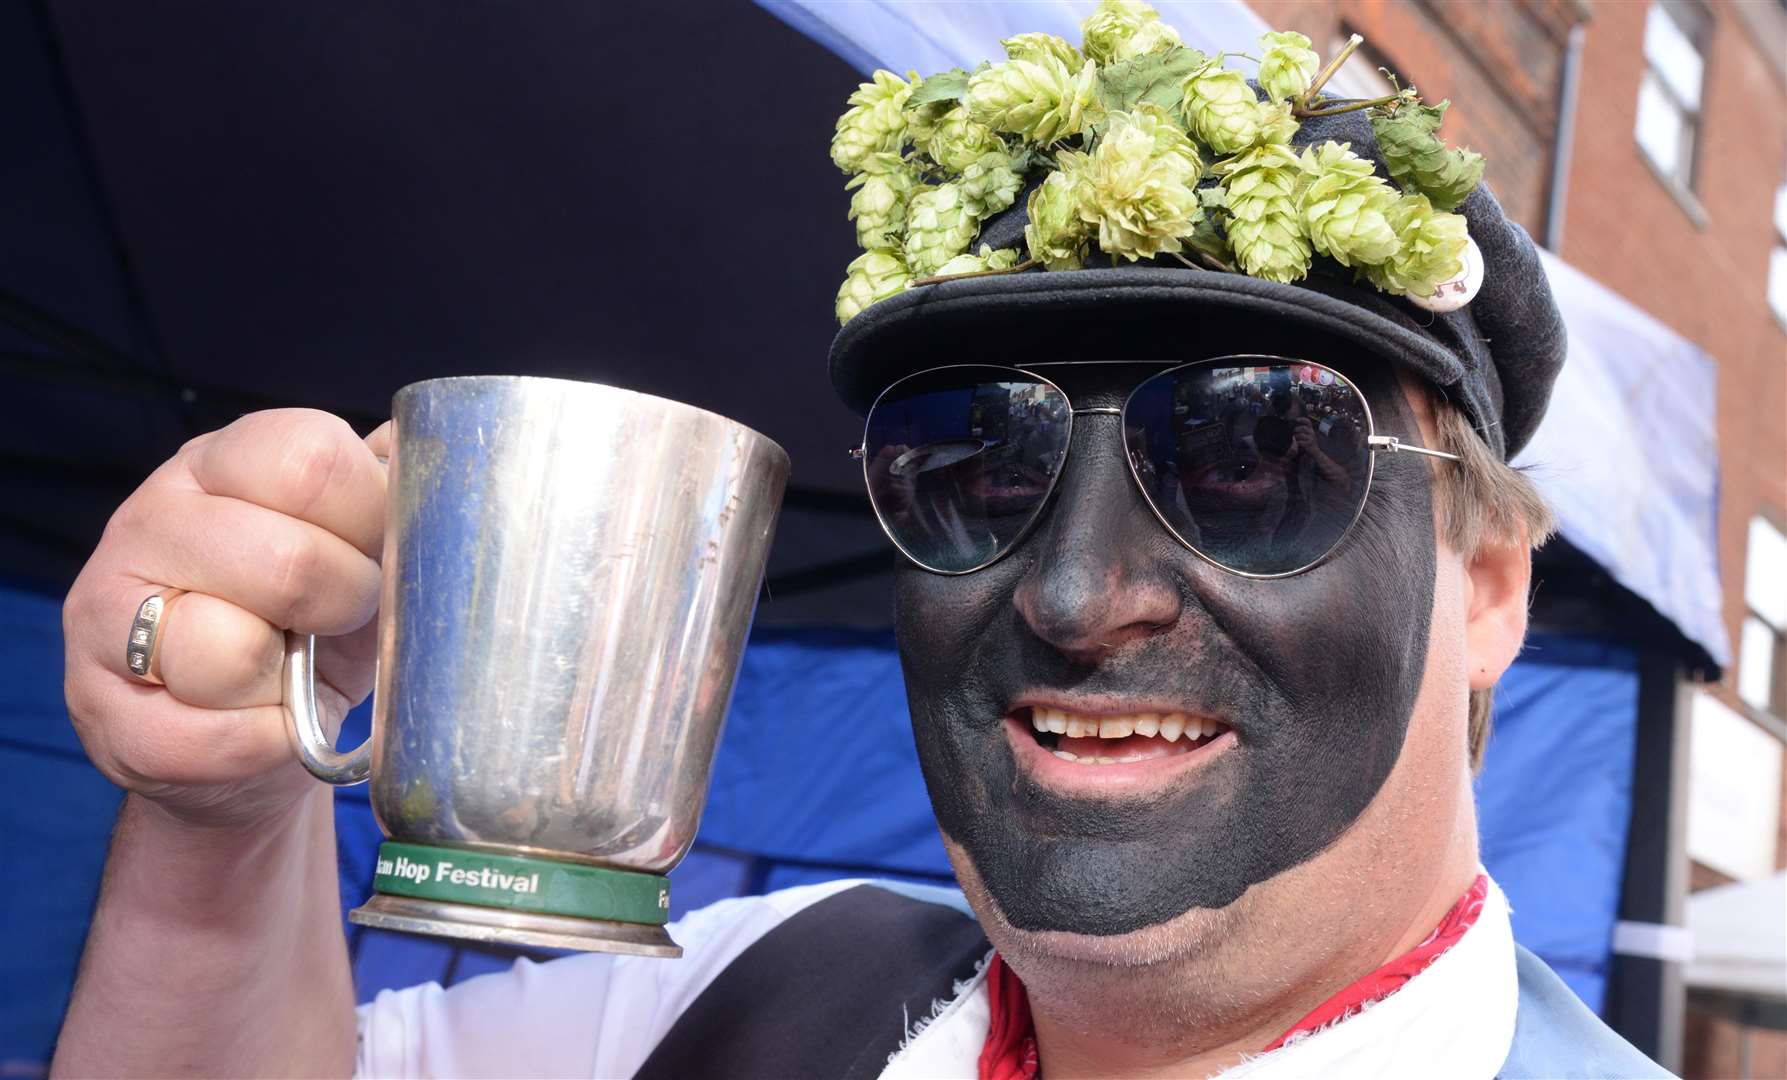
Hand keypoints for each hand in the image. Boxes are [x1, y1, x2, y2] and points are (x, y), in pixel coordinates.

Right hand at [63, 410, 387, 827]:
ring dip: (284, 683)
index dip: (371, 515)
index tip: (379, 552)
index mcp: (222, 463)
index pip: (310, 457)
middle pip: (287, 562)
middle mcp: (151, 521)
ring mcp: (108, 613)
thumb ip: (390, 501)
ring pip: (230, 652)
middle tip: (338, 621)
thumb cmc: (317, 631)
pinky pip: (209, 736)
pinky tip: (260, 727)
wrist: (256, 742)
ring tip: (281, 674)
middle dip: (343, 606)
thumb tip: (440, 466)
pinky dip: (259, 744)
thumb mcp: (356, 552)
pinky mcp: (102, 708)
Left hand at [1291, 417, 1316, 454]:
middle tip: (1293, 433)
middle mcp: (1312, 433)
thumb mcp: (1307, 436)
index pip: (1308, 422)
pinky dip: (1297, 443)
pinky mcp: (1309, 444)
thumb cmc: (1309, 444)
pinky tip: (1296, 444)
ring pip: (1301, 435)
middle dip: (1296, 429)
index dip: (1302, 419)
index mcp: (1311, 430)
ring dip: (1295, 437)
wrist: (1315, 453)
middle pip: (1303, 428)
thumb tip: (1293, 428)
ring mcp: (1311, 438)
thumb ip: (1302, 431)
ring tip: (1294, 439)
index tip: (1296, 419)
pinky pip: (1300, 442)